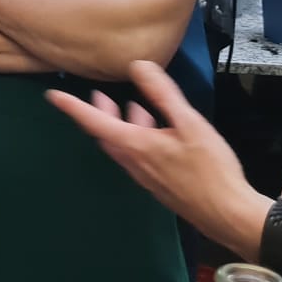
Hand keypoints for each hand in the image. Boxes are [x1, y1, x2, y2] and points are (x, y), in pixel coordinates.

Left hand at [48, 59, 270, 256]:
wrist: (228, 214)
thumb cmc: (209, 169)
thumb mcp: (189, 123)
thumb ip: (163, 94)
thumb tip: (139, 66)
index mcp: (136, 146)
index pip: (95, 123)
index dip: (73, 107)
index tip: (53, 96)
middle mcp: (135, 163)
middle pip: (107, 135)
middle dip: (99, 114)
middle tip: (97, 94)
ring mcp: (147, 177)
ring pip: (123, 146)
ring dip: (121, 125)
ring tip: (132, 105)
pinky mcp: (160, 185)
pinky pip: (138, 157)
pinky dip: (138, 137)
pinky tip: (158, 131)